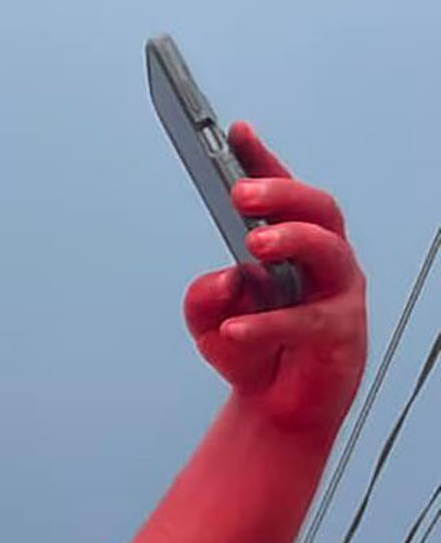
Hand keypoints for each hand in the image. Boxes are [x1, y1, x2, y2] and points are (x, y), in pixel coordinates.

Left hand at [187, 125, 365, 441]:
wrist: (278, 409)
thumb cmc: (252, 351)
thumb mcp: (209, 323)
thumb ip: (203, 298)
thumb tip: (225, 276)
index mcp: (293, 247)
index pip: (283, 195)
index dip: (262, 160)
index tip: (235, 132)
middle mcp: (323, 262)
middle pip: (318, 210)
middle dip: (282, 194)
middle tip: (241, 193)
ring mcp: (337, 295)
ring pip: (328, 251)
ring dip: (291, 240)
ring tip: (252, 244)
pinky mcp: (340, 336)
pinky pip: (308, 322)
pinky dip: (267, 324)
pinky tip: (235, 328)